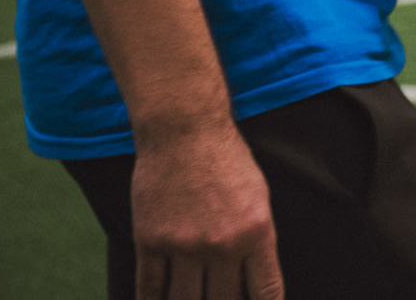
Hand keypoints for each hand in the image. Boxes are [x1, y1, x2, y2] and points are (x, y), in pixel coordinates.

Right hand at [130, 123, 282, 299]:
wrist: (185, 132)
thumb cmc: (227, 160)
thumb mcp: (259, 198)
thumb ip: (255, 239)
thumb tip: (250, 278)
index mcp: (256, 233)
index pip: (266, 292)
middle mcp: (221, 245)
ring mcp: (183, 246)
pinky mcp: (149, 241)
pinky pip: (148, 289)